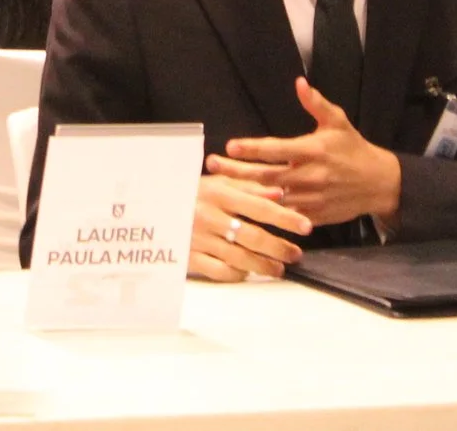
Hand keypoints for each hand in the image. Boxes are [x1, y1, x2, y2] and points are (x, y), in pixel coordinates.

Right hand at [189, 172, 311, 281]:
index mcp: (218, 193)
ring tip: (279, 269)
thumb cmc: (191, 192)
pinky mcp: (189, 258)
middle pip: (252, 236)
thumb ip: (249, 187)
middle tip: (296, 254)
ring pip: (240, 257)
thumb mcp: (218, 182)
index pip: (260, 206)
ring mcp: (199, 239)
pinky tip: (248, 274)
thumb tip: (281, 194)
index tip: (306, 226)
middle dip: (279, 247)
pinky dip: (238, 274)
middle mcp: (209, 216)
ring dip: (264, 265)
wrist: (150, 207)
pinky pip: (220, 271)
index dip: (285, 218)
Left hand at [209, 79, 402, 228]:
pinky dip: (265, 211)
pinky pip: (284, 215)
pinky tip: (243, 206)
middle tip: (212, 165)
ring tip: (218, 186)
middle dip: (237, 172)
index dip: (252, 148)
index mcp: (313, 151)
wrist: (379, 183)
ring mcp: (311, 198)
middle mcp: (310, 176)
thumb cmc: (354, 149)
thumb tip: (299, 83)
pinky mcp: (313, 215)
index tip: (230, 146)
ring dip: (245, 192)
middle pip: (266, 175)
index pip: (277, 150)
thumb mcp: (338, 122)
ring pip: (272, 198)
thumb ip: (316, 104)